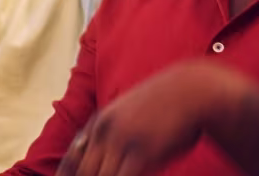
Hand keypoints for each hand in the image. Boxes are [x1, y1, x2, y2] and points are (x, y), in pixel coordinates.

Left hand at [59, 62, 244, 175]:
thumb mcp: (128, 113)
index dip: (68, 175)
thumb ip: (111, 133)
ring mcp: (122, 141)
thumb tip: (98, 152)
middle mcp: (105, 131)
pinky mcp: (142, 152)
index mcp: (99, 123)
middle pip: (83, 171)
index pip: (72, 157)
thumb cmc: (164, 106)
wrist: (190, 91)